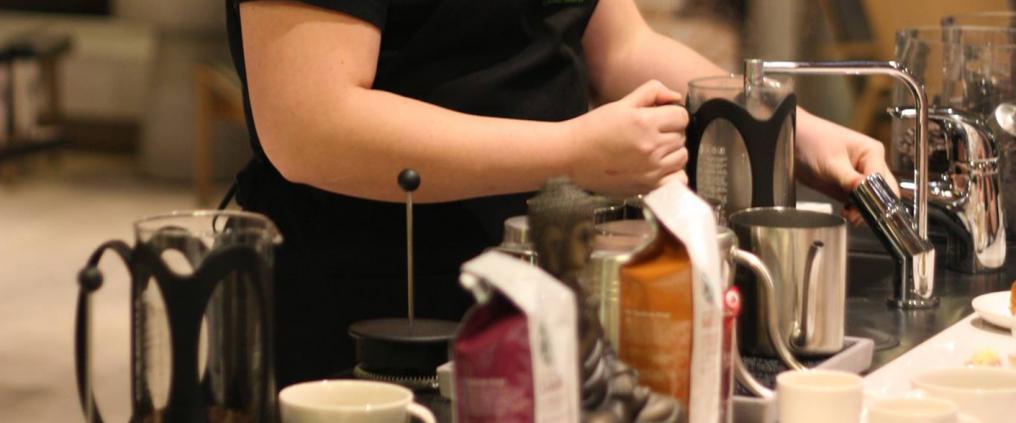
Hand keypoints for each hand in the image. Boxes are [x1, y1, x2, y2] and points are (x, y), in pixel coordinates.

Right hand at [564, 80, 688, 195]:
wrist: (570, 155)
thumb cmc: (593, 128)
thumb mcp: (621, 103)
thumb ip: (651, 92)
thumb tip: (675, 96)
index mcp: (646, 122)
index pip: (682, 116)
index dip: (672, 114)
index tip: (659, 118)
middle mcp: (652, 146)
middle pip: (682, 136)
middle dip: (670, 132)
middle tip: (650, 134)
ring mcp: (651, 169)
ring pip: (682, 157)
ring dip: (672, 152)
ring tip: (652, 151)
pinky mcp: (647, 186)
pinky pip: (678, 181)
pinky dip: (673, 174)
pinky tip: (659, 169)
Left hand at [796, 111, 899, 224]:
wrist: (792, 141)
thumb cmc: (812, 141)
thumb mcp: (831, 162)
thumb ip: (849, 179)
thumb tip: (867, 193)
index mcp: (872, 153)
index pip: (883, 181)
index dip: (877, 197)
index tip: (866, 209)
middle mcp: (870, 165)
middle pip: (883, 192)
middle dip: (874, 207)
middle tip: (857, 217)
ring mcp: (859, 176)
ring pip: (872, 199)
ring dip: (864, 211)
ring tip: (850, 216)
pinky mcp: (847, 186)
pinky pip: (858, 202)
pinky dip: (855, 210)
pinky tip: (846, 213)